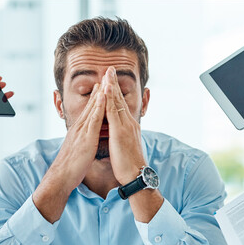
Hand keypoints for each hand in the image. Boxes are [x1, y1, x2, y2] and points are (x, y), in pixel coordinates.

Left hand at [103, 67, 145, 184]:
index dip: (115, 92)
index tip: (111, 80)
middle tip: (110, 68)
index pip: (120, 105)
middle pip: (120, 99)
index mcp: (128, 127)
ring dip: (112, 86)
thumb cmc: (129, 165)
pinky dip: (110, 99)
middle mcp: (128, 123)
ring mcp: (125, 126)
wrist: (136, 176)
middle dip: (114, 83)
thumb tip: (117, 134)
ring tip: (108, 72)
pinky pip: (114, 112)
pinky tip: (106, 89)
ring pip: (117, 102)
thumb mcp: (125, 147)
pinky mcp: (121, 131)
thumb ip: (121, 137)